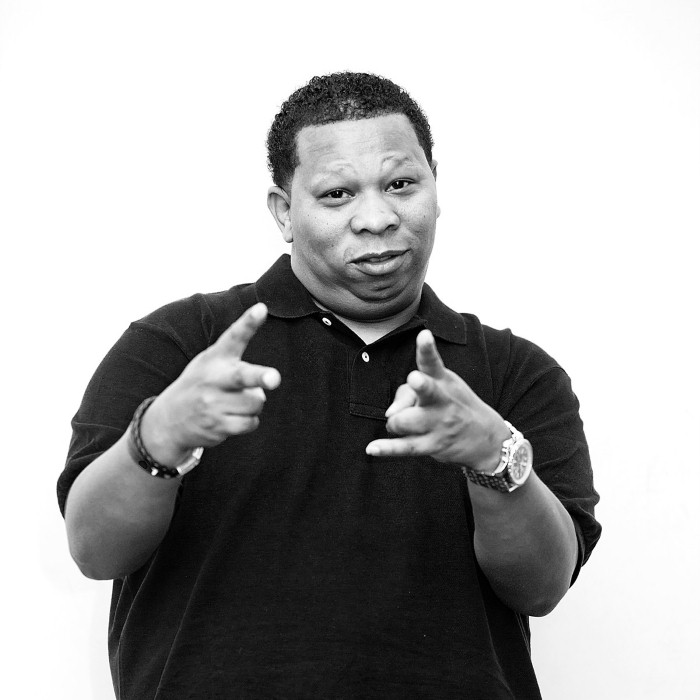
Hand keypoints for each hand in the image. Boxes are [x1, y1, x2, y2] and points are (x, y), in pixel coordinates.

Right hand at [141, 303, 280, 463]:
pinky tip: (233, 417)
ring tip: (235, 402)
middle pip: (243, 377)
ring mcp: (213, 404)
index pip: (234, 336)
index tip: (262, 308)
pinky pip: (250, 423)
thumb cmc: (201, 384)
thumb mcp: (211, 362)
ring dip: (254, 404)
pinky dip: (249, 421)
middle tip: (274, 378)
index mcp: (215, 357)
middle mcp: (213, 378)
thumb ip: (237, 361)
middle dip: (260, 377)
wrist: (168, 419)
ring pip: (256, 402)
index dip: (249, 322)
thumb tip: (268, 382)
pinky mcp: (217, 426)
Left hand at [366, 329, 508, 471]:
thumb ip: (407, 393)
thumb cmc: (453, 405)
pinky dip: (386, 449)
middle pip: (426, 391)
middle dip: (420, 386)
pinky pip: (404, 447)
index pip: (432, 362)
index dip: (427, 349)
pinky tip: (371, 449)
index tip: (424, 334)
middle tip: (415, 380)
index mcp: (442, 381)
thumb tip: (389, 414)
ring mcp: (437, 424)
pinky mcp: (431, 446)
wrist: (485, 438)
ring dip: (395, 421)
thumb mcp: (439, 389)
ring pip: (402, 421)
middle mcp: (441, 401)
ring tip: (404, 423)